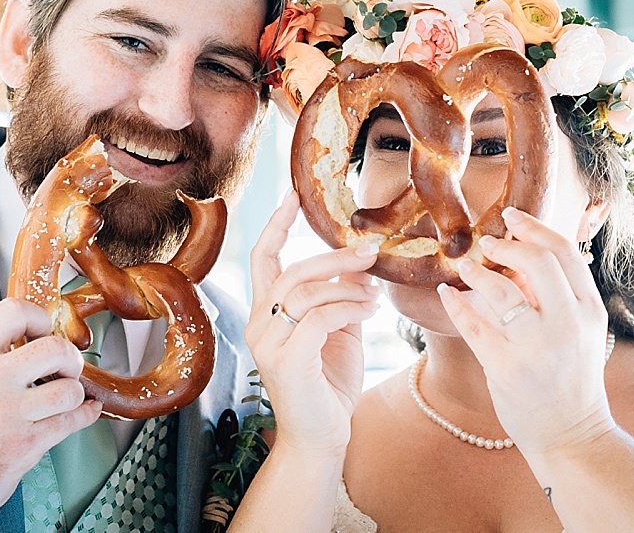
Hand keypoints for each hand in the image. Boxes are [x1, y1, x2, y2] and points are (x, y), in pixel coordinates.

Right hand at [0, 297, 101, 527]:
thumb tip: (42, 337)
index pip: (14, 312)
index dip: (40, 317)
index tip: (45, 332)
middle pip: (55, 349)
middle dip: (70, 359)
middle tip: (65, 369)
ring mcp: (9, 414)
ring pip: (70, 389)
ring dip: (75, 394)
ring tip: (64, 398)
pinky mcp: (26, 444)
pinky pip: (73, 421)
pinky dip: (86, 415)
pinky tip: (84, 412)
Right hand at [245, 190, 379, 455]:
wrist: (322, 437)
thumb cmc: (329, 383)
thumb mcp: (338, 330)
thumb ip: (341, 296)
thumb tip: (359, 262)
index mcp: (266, 311)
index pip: (263, 257)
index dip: (278, 224)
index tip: (295, 195)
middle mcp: (258, 322)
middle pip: (291, 269)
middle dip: (333, 255)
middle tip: (369, 250)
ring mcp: (267, 343)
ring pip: (305, 291)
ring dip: (347, 285)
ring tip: (375, 293)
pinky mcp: (286, 361)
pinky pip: (318, 317)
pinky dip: (349, 307)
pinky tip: (370, 310)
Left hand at [437, 207, 613, 454]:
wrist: (572, 433)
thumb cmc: (571, 377)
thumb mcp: (580, 331)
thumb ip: (556, 294)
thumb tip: (519, 254)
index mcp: (590, 309)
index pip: (564, 252)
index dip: (535, 227)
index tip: (512, 216)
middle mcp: (568, 324)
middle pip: (537, 260)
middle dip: (507, 244)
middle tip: (488, 243)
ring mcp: (536, 346)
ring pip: (500, 289)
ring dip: (476, 272)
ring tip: (464, 267)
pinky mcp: (506, 366)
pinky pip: (473, 324)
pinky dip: (456, 303)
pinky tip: (447, 294)